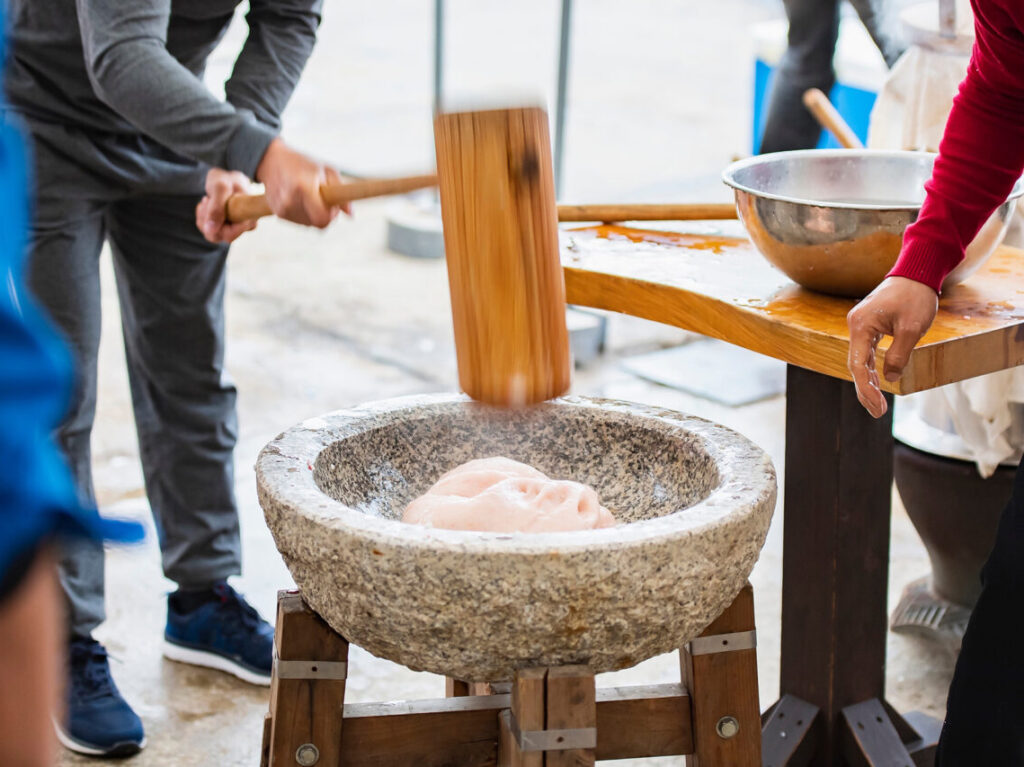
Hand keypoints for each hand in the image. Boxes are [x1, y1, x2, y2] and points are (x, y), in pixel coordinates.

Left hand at [196, 169, 257, 242]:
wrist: (225, 177)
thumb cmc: (226, 179)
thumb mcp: (220, 187)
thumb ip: (216, 208)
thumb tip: (210, 231)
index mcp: (249, 218)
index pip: (229, 235)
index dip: (215, 224)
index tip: (211, 202)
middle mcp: (245, 226)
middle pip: (218, 236)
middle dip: (207, 218)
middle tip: (207, 200)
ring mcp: (236, 228)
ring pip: (211, 234)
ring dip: (204, 216)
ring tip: (208, 200)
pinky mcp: (227, 228)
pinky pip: (208, 230)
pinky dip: (203, 217)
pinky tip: (208, 204)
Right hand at [255, 138, 348, 227]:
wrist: (271, 159)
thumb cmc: (304, 163)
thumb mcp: (327, 170)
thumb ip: (341, 192)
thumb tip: (351, 215)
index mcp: (304, 187)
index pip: (321, 219)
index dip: (331, 216)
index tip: (333, 205)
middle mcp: (290, 200)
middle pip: (316, 223)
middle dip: (324, 214)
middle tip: (322, 197)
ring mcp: (281, 208)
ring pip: (308, 224)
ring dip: (313, 214)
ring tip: (309, 195)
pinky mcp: (277, 213)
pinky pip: (298, 222)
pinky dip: (303, 214)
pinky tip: (300, 199)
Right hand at [846, 276, 937, 417]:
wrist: (916, 272)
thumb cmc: (915, 297)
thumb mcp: (911, 329)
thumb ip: (899, 356)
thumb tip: (890, 378)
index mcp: (861, 326)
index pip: (857, 365)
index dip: (866, 389)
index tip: (878, 408)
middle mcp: (855, 326)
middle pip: (855, 366)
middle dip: (866, 390)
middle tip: (878, 412)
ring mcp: (860, 325)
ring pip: (860, 360)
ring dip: (868, 382)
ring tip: (878, 404)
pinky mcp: (868, 325)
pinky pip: (866, 352)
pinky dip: (871, 369)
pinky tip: (879, 382)